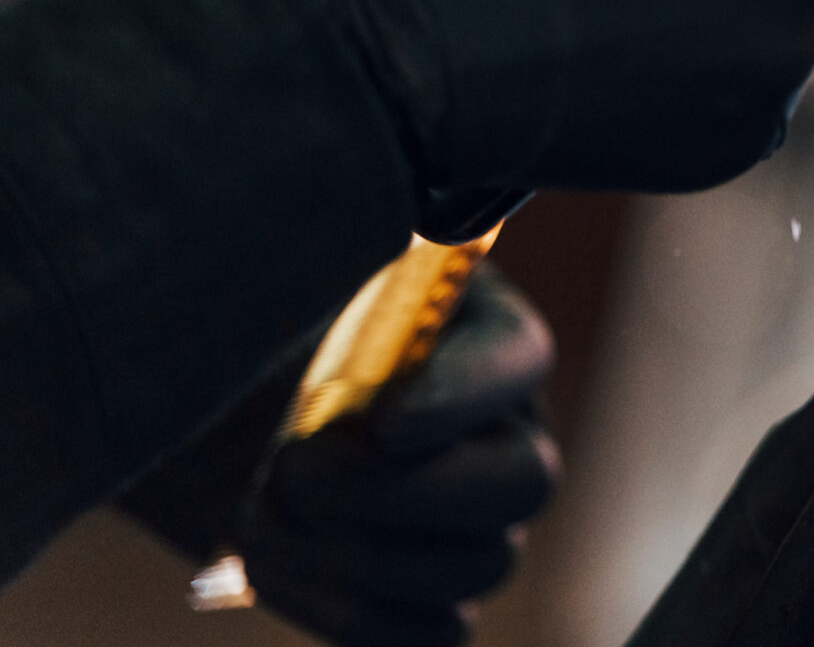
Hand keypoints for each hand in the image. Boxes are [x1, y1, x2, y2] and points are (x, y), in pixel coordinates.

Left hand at [241, 265, 556, 646]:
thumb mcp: (285, 291)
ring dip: (354, 557)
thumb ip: (321, 285)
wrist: (204, 418)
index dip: (461, 397)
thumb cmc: (253, 336)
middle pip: (525, 483)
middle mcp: (504, 430)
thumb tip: (345, 345)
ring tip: (266, 513)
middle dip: (401, 494)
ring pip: (478, 568)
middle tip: (300, 473)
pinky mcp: (431, 596)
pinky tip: (278, 562)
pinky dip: (347, 612)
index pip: (520, 360)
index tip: (380, 422)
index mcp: (480, 332)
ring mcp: (479, 523)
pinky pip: (431, 633)